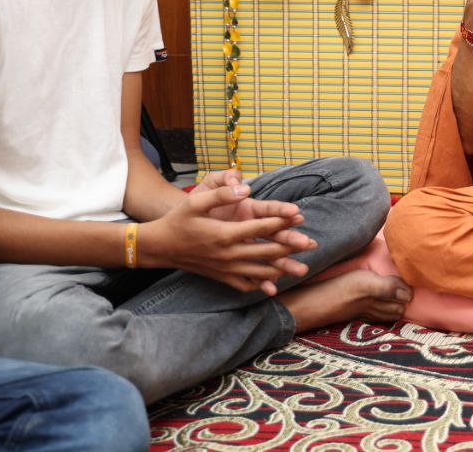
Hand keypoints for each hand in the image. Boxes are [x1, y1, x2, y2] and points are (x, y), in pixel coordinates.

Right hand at [139, 184, 316, 294]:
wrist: (160, 247)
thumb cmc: (179, 220)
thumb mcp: (196, 201)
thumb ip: (222, 193)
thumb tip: (246, 186)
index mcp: (225, 234)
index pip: (260, 227)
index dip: (281, 221)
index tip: (300, 216)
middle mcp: (228, 254)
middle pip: (266, 251)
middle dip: (291, 248)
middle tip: (312, 244)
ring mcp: (225, 268)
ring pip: (260, 271)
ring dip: (283, 270)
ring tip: (302, 269)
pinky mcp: (221, 277)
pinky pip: (244, 284)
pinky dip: (260, 285)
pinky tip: (273, 285)